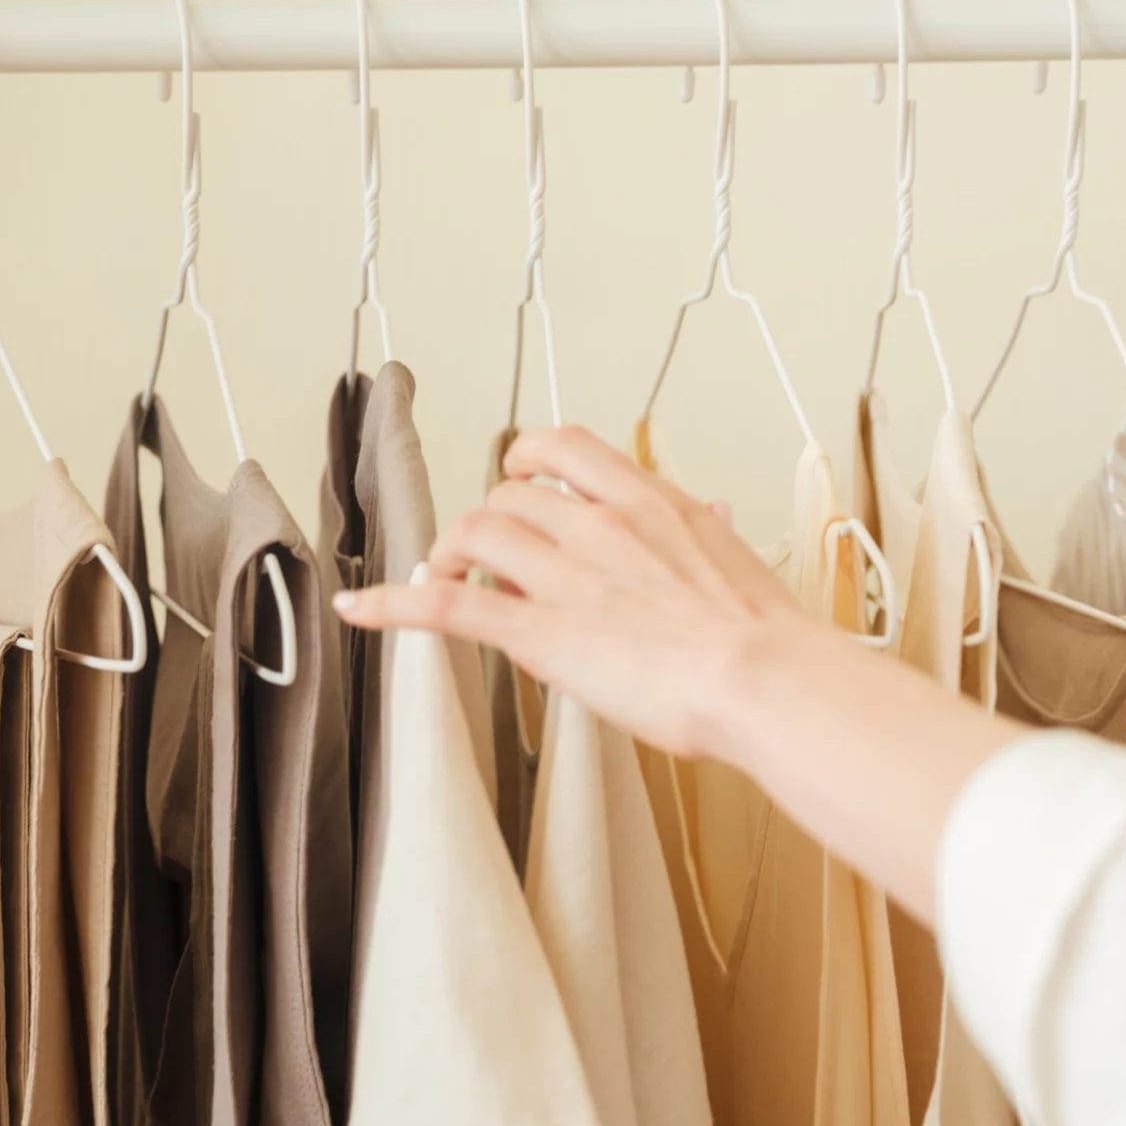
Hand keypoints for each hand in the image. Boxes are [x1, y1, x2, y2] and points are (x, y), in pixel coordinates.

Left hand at [333, 425, 816, 762]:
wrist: (763, 677)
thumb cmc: (764, 636)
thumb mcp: (738, 560)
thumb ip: (708, 534)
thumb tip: (711, 515)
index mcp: (649, 502)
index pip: (565, 448)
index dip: (528, 460)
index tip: (520, 478)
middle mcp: (598, 525)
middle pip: (509, 497)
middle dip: (489, 523)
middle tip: (487, 557)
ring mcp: (564, 576)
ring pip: (475, 535)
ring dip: (452, 553)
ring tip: (447, 576)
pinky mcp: (538, 632)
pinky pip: (447, 606)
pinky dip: (395, 603)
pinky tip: (361, 609)